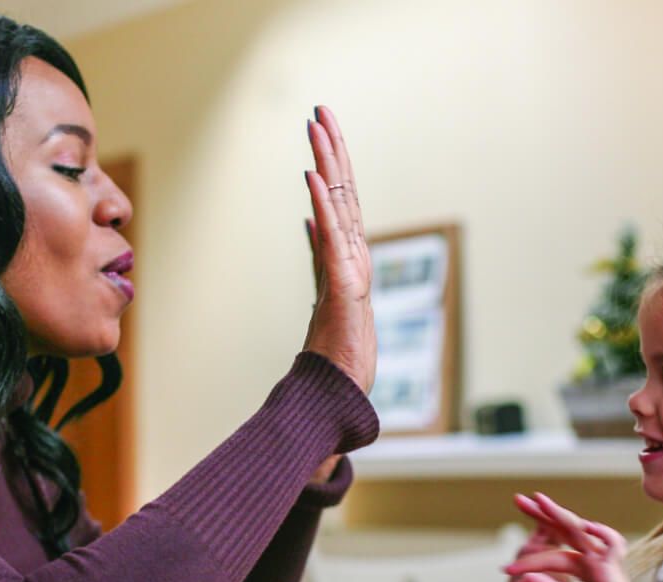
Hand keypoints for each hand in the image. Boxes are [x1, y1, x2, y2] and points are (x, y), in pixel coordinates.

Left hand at [301, 106, 374, 393]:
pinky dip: (322, 207)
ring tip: (317, 127)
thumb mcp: (328, 291)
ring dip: (327, 164)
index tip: (321, 128)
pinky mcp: (345, 288)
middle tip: (321, 110)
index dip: (332, 161)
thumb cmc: (336, 350)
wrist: (337, 390)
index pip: (341, 198)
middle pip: (344, 192)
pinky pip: (331, 240)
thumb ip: (322, 255)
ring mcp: (350, 271)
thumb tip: (310, 221)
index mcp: (346, 255)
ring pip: (340, 206)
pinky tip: (311, 177)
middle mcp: (352, 256)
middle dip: (332, 149)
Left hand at [504, 493, 651, 581]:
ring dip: (558, 514)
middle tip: (518, 500)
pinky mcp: (613, 567)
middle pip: (563, 529)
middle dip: (541, 514)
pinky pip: (610, 543)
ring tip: (538, 501)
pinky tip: (585, 525)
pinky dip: (600, 532)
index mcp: (583, 563)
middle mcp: (592, 556)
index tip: (505, 569)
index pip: (555, 548)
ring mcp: (603, 559)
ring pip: (578, 530)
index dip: (531, 552)